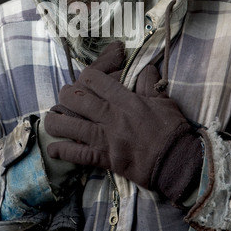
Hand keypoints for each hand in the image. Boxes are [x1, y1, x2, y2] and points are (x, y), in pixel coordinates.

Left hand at [45, 61, 202, 202]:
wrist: (178, 163)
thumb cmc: (173, 130)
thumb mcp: (164, 100)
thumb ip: (150, 83)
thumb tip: (145, 67)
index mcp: (126, 101)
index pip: (95, 80)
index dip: (87, 76)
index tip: (86, 78)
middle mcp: (111, 117)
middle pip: (76, 99)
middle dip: (66, 94)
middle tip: (66, 94)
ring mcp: (106, 139)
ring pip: (69, 126)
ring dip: (56, 121)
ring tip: (52, 118)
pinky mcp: (105, 159)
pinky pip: (77, 155)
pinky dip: (61, 151)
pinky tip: (52, 149)